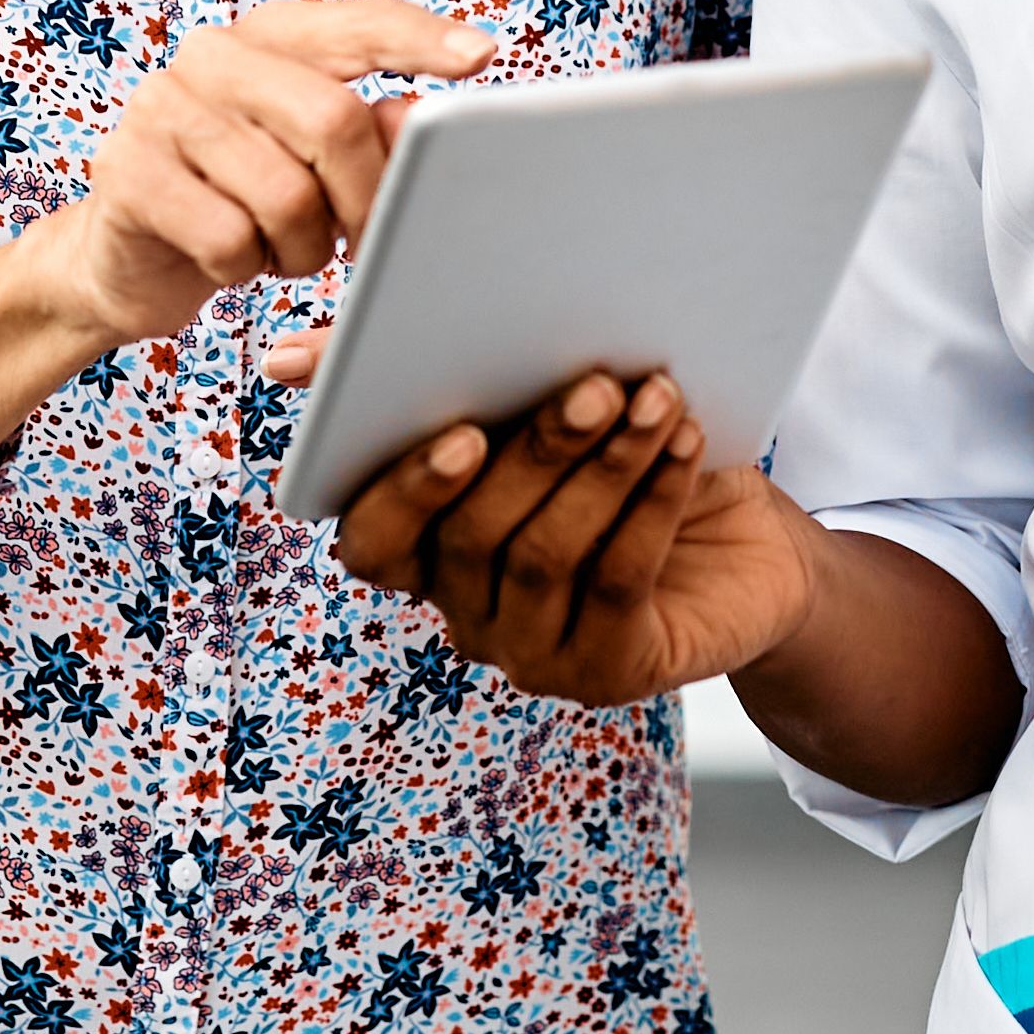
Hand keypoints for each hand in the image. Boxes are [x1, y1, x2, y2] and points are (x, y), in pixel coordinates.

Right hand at [6, 0, 490, 360]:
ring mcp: (162, 107)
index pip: (358, 23)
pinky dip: (245, 267)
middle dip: (366, 199)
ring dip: (302, 248)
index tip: (479, 57)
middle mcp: (212, 55)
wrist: (127, 259)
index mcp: (270, 36)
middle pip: (333, 120)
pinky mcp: (126, 171)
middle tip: (367, 244)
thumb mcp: (315, 166)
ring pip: (284, 193)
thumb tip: (420, 115)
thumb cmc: (241, 201)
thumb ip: (370, 132)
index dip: (420, 39)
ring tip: (285, 252)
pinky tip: (232, 261)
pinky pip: (227, 236)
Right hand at [327, 370, 823, 710]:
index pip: (372, 540)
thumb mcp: (530, 401)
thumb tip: (287, 359)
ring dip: (604, 469)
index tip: (462, 431)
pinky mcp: (607, 674)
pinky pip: (617, 584)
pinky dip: (653, 505)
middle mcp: (462, 614)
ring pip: (545, 557)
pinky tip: (685, 446)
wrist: (746, 545)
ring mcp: (531, 654)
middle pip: (473, 538)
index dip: (407, 491)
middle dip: (537, 452)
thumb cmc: (618, 456)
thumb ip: (414, 370)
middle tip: (597, 383)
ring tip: (658, 398)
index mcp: (423, 552)